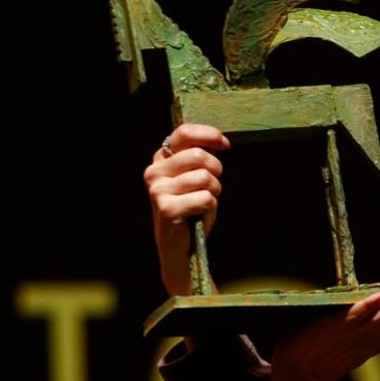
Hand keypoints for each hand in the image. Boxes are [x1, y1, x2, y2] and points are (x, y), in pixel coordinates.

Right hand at [142, 124, 230, 296]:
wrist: (180, 246)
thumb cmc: (191, 209)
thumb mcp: (195, 177)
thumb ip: (200, 158)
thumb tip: (219, 141)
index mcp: (160, 159)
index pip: (184, 133)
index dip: (209, 135)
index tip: (225, 144)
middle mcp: (154, 171)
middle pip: (198, 155)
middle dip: (216, 170)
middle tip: (213, 185)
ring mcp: (158, 190)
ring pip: (205, 177)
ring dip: (214, 191)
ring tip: (204, 202)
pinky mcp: (166, 207)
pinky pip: (205, 198)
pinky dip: (210, 207)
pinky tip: (198, 214)